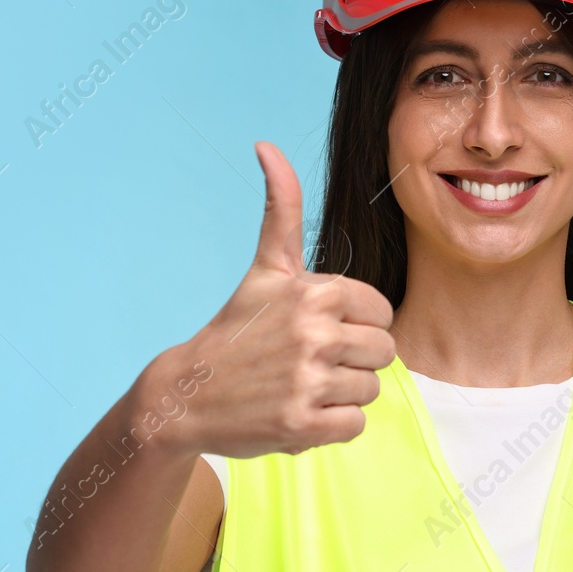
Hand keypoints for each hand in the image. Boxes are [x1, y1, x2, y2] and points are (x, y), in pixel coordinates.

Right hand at [151, 141, 395, 458]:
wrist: (188, 394)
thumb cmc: (238, 329)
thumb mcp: (266, 268)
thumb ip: (281, 208)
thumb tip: (267, 145)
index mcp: (316, 293)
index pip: (382, 313)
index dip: (357, 325)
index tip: (321, 330)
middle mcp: (314, 334)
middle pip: (384, 353)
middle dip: (355, 361)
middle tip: (312, 363)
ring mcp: (308, 382)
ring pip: (371, 390)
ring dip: (342, 394)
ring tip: (303, 387)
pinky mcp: (303, 425)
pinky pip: (355, 425)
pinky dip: (333, 425)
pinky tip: (301, 412)